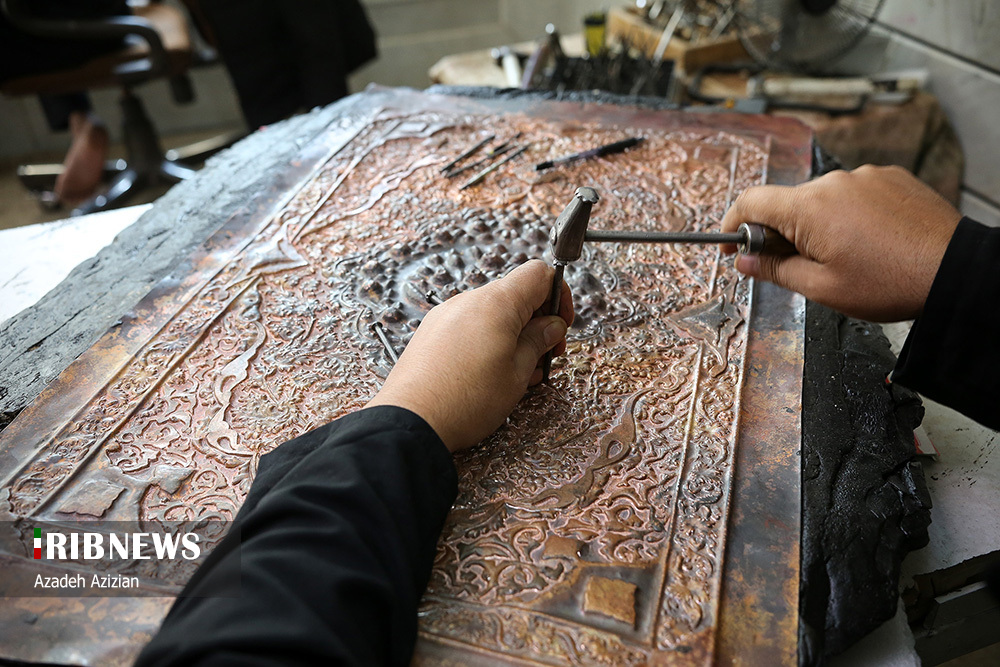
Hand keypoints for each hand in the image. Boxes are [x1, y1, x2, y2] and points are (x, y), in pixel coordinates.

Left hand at [364, 260, 573, 451]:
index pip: (539, 274)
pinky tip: (493, 374)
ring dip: (514, 335)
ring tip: (520, 373)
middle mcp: (469, 301)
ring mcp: (447, 315)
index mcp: (496, 303)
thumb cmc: (465, 400)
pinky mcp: (432, 332)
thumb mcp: (518, 373)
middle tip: (546, 356)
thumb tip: (553, 325)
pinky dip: (489, 342)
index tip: (561, 325)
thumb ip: (539, 341)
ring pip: (493, 314)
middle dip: (538, 322)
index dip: (558, 296)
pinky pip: (470, 326)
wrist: (412, 422)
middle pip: (516, 295)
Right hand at [721, 165, 961, 321]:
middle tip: (793, 268)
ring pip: (821, 200)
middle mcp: (834, 182)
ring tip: (842, 258)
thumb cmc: (891, 283)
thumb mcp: (821, 289)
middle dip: (781, 233)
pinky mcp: (890, 177)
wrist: (955, 271)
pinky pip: (853, 194)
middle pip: (786, 203)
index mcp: (810, 208)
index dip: (732, 224)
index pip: (750, 201)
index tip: (730, 245)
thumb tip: (744, 261)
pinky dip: (848, 216)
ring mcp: (864, 176)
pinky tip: (866, 242)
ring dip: (818, 225)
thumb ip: (774, 271)